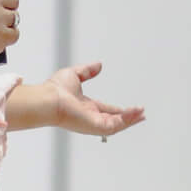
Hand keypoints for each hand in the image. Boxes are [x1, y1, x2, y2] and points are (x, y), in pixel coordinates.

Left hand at [12, 62, 143, 138]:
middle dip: (129, 118)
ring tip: (142, 114)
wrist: (49, 99)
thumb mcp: (74, 74)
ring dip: (130, 119)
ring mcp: (93, 123)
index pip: (106, 110)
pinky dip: (127, 120)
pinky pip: (115, 125)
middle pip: (114, 120)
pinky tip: (136, 113)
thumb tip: (98, 65)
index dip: (119, 110)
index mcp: (86, 107)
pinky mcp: (96, 126)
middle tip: (141, 114)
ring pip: (117, 124)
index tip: (129, 108)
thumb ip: (87, 70)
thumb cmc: (55, 89)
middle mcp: (90, 117)